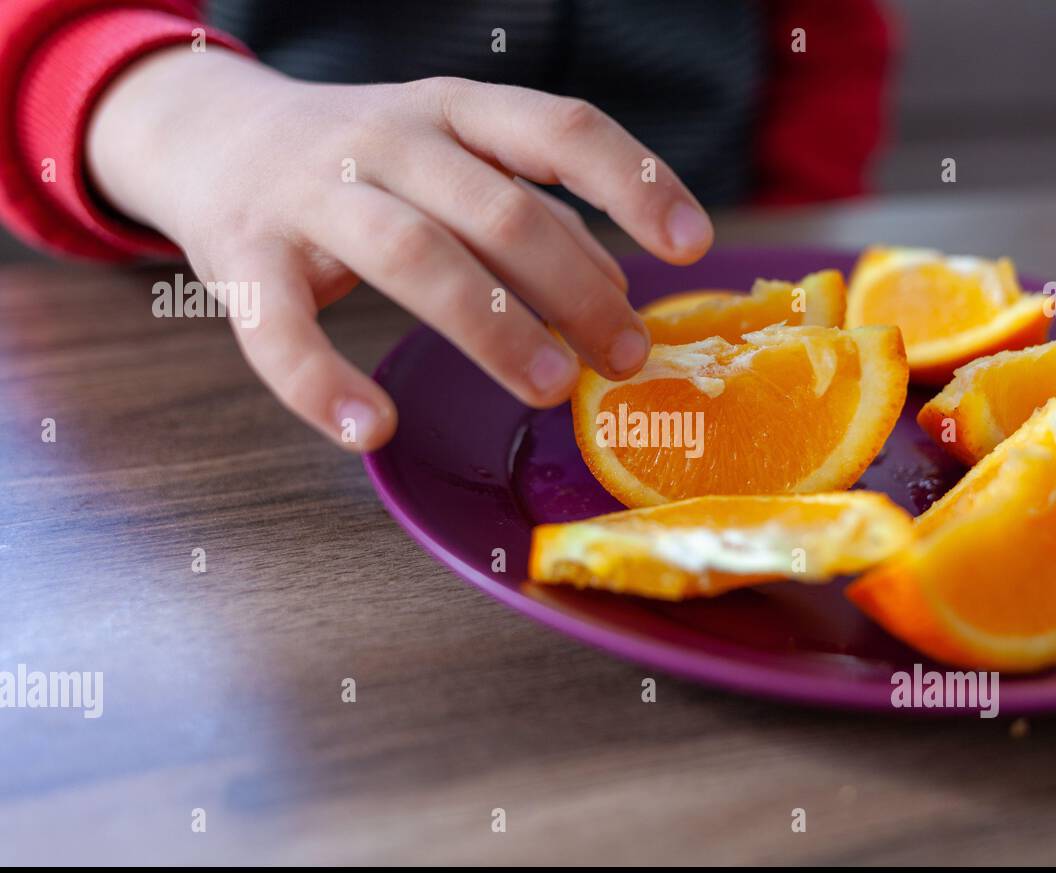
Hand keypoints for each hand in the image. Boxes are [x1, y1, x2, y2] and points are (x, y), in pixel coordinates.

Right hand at [87, 47, 713, 450]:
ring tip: (552, 388)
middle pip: (498, 210)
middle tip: (625, 357)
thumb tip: (621, 289)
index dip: (635, 182)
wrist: (211, 134)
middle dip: (575, 288)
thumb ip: (538, 216)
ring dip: (493, 327)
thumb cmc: (367, 164)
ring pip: (413, 255)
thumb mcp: (459, 163)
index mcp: (455, 111)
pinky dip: (325, 383)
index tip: (695, 246)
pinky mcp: (244, 253)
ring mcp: (312, 192)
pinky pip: (280, 328)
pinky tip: (374, 429)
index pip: (560, 128)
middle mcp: (389, 138)